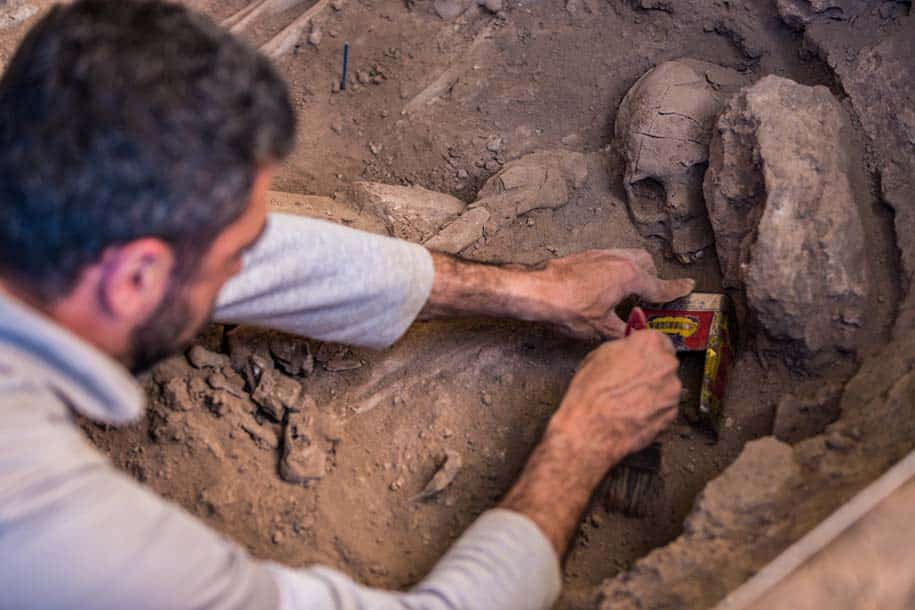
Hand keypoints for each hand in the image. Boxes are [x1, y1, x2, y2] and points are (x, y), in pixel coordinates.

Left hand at [536, 249, 694, 339]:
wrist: (537, 291)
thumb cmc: (568, 308)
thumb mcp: (601, 328)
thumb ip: (623, 331)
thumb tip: (632, 335)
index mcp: (629, 276)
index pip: (659, 286)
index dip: (675, 289)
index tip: (688, 286)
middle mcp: (618, 260)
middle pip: (646, 264)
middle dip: (652, 278)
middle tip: (652, 297)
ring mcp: (600, 254)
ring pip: (628, 257)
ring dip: (633, 271)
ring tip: (629, 291)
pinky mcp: (585, 256)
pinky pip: (610, 258)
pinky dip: (616, 270)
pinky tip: (605, 286)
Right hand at [547, 329, 680, 469]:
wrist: (590, 431)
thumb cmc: (590, 393)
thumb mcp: (598, 356)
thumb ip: (622, 349)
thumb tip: (629, 351)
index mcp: (649, 344)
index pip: (658, 339)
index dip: (646, 349)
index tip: (640, 355)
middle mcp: (667, 365)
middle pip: (664, 362)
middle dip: (651, 369)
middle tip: (631, 379)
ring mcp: (672, 391)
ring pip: (666, 385)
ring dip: (653, 389)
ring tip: (629, 399)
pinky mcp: (672, 414)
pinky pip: (665, 406)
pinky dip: (654, 408)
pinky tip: (634, 412)